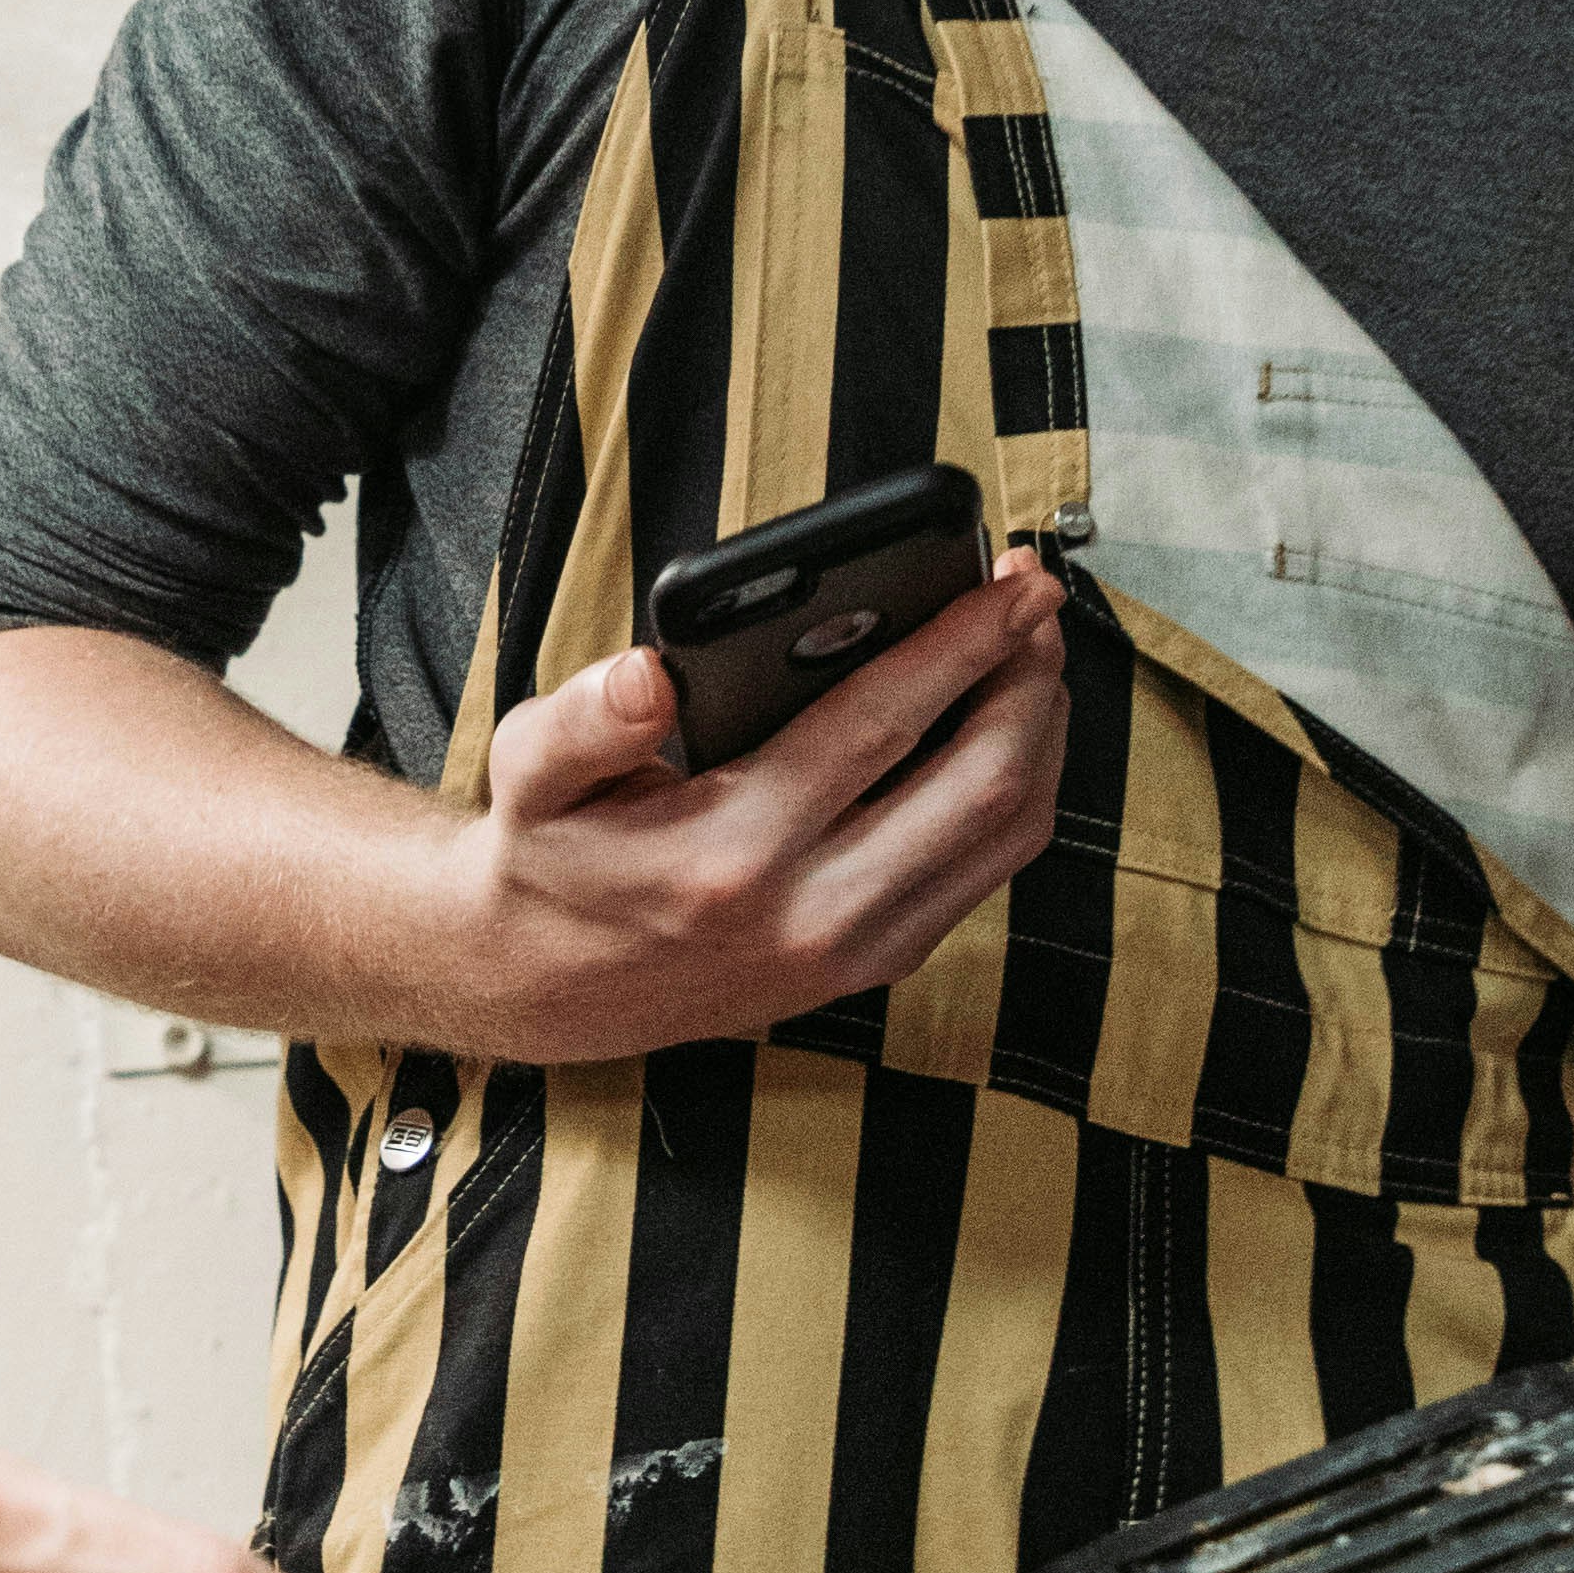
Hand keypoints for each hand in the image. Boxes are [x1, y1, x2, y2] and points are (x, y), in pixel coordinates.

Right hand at [430, 555, 1066, 1065]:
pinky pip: (987, 874)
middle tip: (1038, 605)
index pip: (882, 725)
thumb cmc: (553, 858)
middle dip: (1030, 678)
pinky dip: (1017, 794)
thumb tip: (648, 674)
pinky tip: (1003, 731)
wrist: (545, 988)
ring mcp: (856, 949)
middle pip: (983, 783)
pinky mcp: (876, 965)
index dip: (963, 643)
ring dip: (1041, 735)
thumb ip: (585, 718)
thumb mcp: (532, 773)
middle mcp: (811, 912)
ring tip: (1033, 656)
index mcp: (732, 853)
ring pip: (1007, 835)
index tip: (1012, 585)